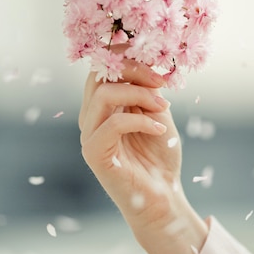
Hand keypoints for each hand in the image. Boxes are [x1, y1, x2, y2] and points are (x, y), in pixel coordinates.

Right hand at [79, 56, 207, 253]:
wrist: (163, 197)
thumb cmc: (161, 157)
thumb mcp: (159, 113)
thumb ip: (149, 90)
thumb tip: (148, 63)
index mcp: (102, 106)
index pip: (102, 68)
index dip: (125, 56)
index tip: (157, 62)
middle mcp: (91, 118)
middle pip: (99, 75)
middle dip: (134, 70)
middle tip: (162, 81)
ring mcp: (89, 136)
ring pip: (103, 95)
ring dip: (139, 94)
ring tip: (163, 106)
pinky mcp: (94, 154)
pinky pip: (113, 124)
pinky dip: (141, 120)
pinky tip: (160, 127)